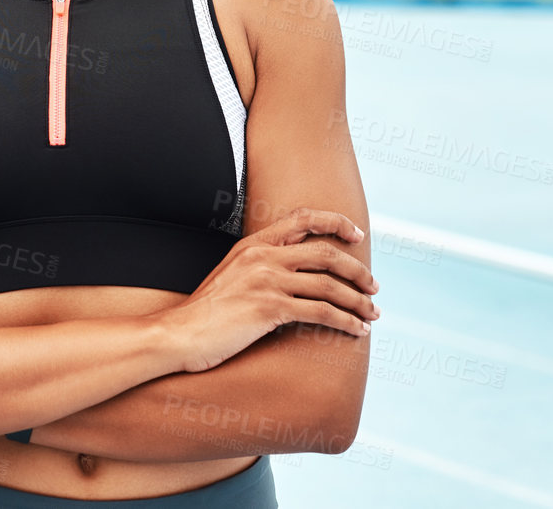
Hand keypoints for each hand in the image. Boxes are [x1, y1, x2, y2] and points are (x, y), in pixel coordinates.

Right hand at [160, 207, 379, 372]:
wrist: (179, 333)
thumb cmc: (206, 312)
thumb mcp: (230, 275)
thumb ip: (258, 266)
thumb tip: (291, 274)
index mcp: (253, 245)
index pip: (302, 218)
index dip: (334, 222)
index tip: (355, 234)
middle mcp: (262, 257)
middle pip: (326, 254)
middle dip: (357, 270)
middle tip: (373, 286)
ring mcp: (266, 282)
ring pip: (329, 285)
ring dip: (358, 301)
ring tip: (373, 313)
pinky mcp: (270, 309)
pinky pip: (321, 312)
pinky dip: (346, 321)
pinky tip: (357, 330)